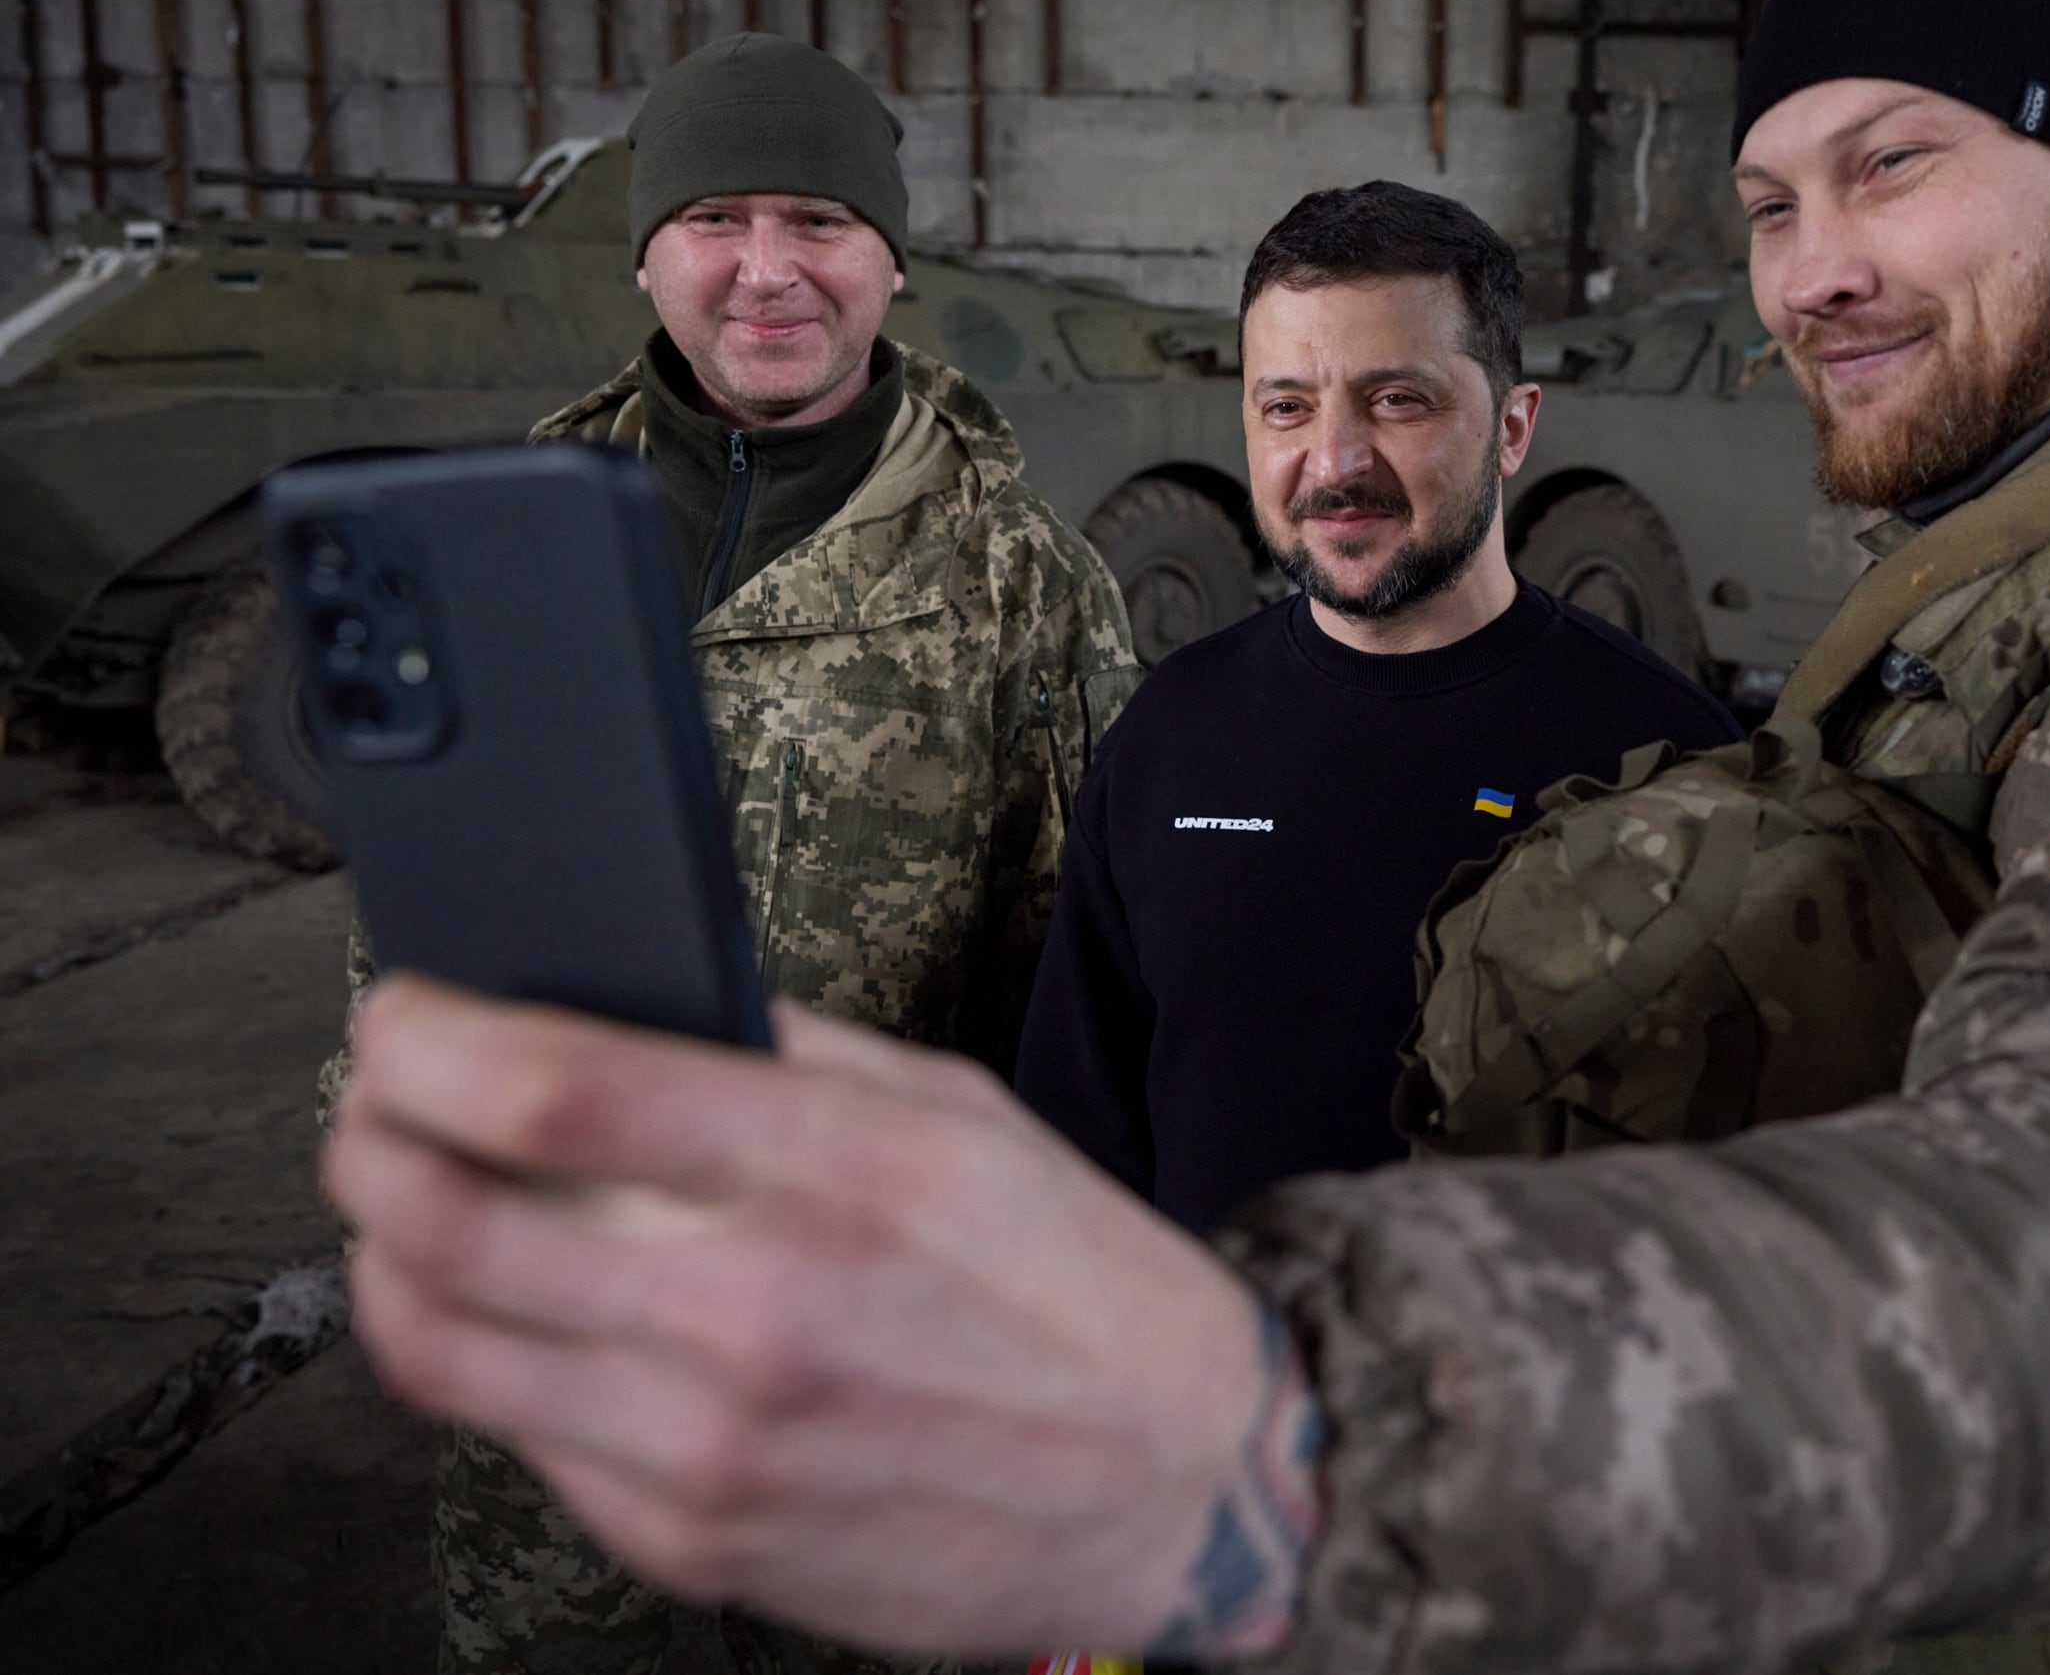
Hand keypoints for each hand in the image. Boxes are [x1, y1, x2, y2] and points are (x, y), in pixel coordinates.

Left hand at [324, 975, 1322, 1658]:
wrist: (1178, 1479)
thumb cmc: (1075, 1285)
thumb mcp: (955, 1114)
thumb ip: (783, 1057)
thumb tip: (621, 1013)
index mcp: (835, 1171)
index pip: (552, 1092)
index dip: (424, 1040)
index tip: (400, 1016)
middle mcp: (755, 1313)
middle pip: (444, 1218)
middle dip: (364, 1140)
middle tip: (374, 1108)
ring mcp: (709, 1445)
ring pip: (436, 1343)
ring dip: (386, 1255)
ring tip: (412, 1213)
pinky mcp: (691, 1543)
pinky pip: (516, 1439)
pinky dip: (493, 1362)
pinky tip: (538, 1321)